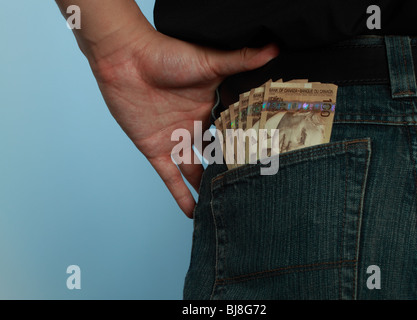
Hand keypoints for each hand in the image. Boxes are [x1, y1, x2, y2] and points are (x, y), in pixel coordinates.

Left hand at [90, 28, 278, 217]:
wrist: (126, 59)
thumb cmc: (167, 54)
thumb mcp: (209, 62)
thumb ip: (241, 60)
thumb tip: (274, 48)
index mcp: (212, 108)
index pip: (235, 132)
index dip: (249, 146)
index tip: (269, 163)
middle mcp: (196, 127)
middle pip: (217, 155)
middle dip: (231, 171)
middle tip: (253, 190)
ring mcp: (176, 140)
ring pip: (196, 171)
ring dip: (208, 188)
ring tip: (226, 206)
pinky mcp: (156, 149)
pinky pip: (170, 178)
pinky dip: (181, 195)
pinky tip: (194, 212)